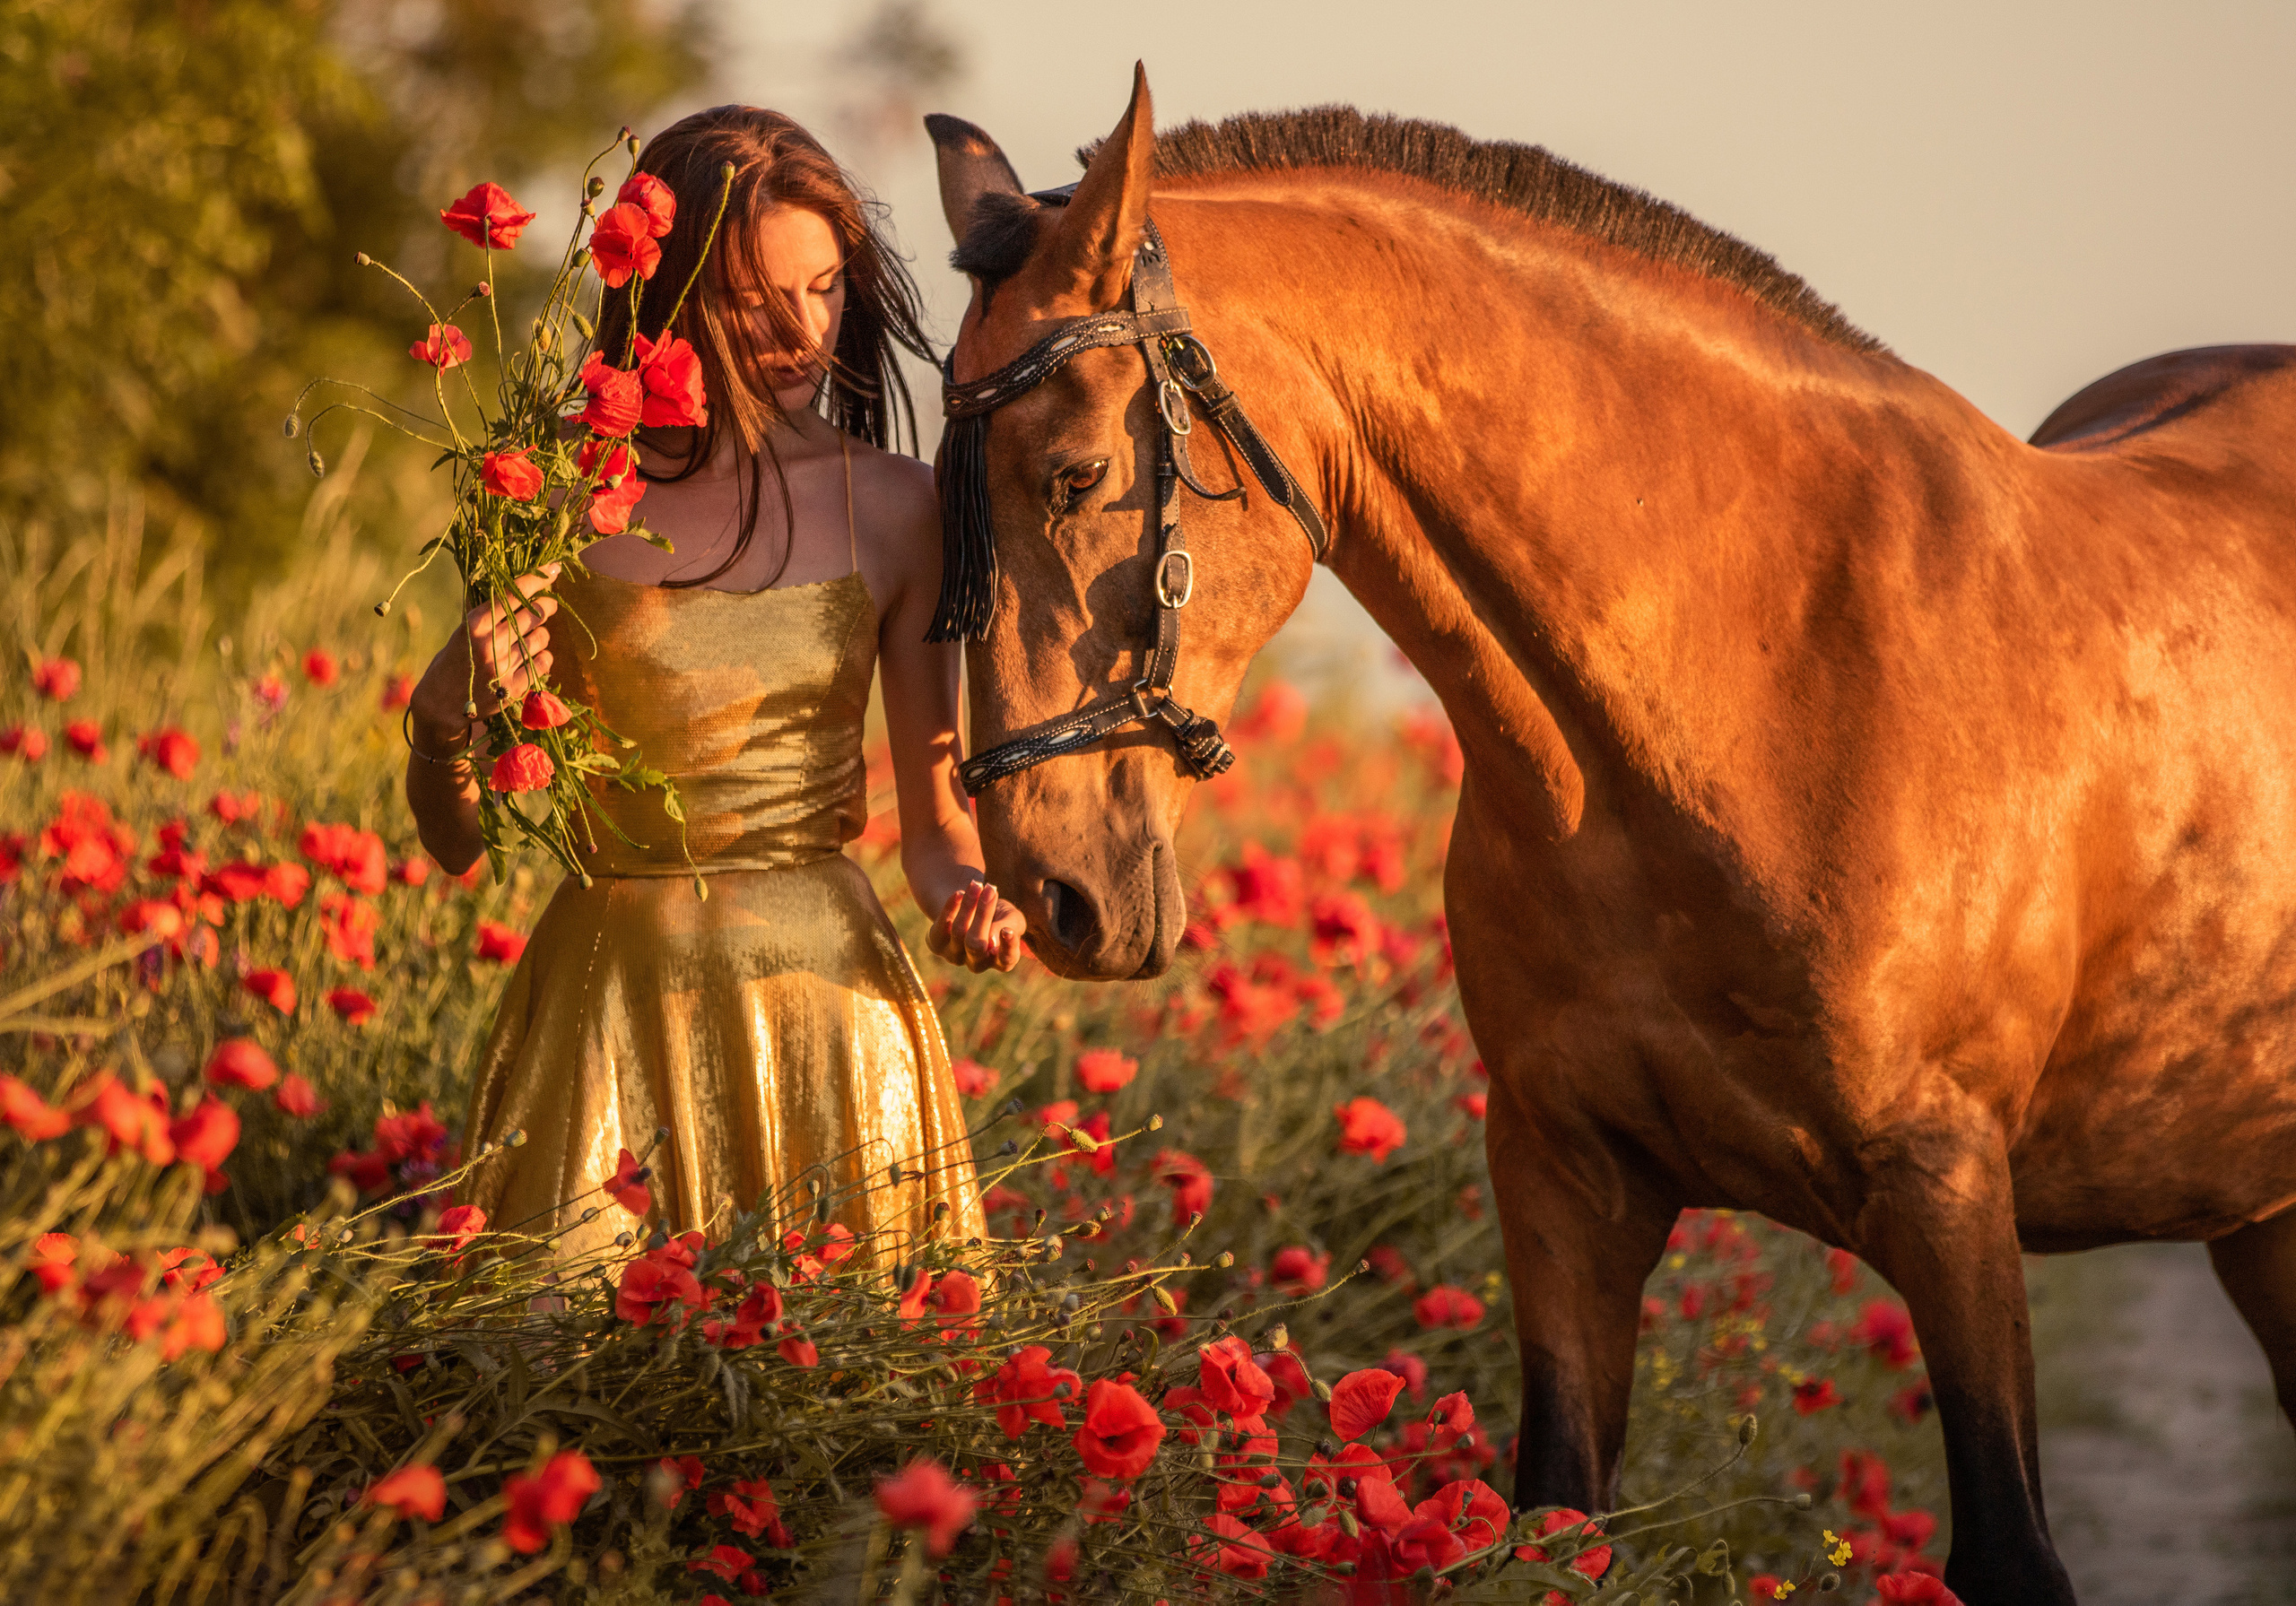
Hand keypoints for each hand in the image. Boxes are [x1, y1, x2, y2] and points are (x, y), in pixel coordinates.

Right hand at [408, 566, 561, 743]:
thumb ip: (489, 616)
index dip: (537, 579)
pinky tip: (532, 658)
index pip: (513, 594)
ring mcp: (503, 666)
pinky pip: (543, 662)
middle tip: (549, 605)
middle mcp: (489, 643)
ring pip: (541, 638)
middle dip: (547, 606)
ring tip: (531, 638)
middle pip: (534, 614)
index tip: (554, 569)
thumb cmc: (452, 662)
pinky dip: (543, 658)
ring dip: (541, 635)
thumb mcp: (463, 633)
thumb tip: (524, 592)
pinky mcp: (514, 688)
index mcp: (474, 624)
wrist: (440, 705)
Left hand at [927, 879, 1024, 972]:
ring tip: (976, 884)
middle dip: (983, 915)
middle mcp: (977, 963)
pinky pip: (941, 927)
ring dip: (969, 904)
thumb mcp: (1010, 916)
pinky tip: (959, 893)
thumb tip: (991, 940)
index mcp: (1000, 960)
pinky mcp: (937, 945)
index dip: (1008, 947)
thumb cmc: (998, 914)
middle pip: (977, 944)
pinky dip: (951, 908)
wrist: (972, 907)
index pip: (1006, 959)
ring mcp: (955, 956)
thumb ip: (1007, 926)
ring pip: (959, 932)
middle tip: (991, 888)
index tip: (1008, 930)